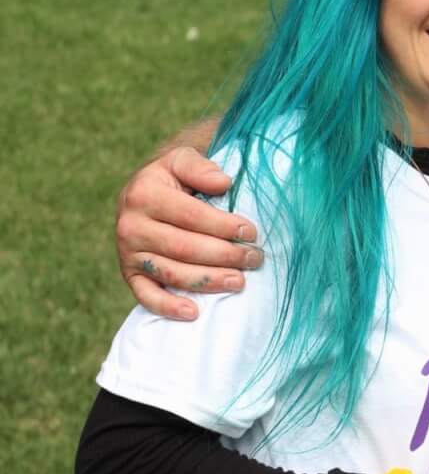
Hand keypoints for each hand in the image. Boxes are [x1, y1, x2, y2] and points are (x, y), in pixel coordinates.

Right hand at [115, 146, 262, 319]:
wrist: (144, 193)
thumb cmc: (173, 179)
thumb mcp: (182, 160)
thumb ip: (200, 167)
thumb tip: (223, 183)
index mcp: (144, 194)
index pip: (191, 216)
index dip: (223, 226)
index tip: (251, 233)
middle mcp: (130, 225)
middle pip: (184, 248)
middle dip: (225, 256)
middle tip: (255, 259)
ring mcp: (128, 252)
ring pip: (171, 273)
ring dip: (208, 281)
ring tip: (240, 282)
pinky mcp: (129, 273)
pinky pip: (145, 295)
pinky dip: (168, 306)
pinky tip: (193, 313)